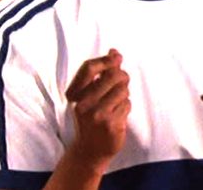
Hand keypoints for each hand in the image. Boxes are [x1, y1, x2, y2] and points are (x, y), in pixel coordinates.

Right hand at [64, 49, 130, 174]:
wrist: (89, 150)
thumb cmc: (91, 118)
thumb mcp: (89, 95)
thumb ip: (101, 73)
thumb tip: (114, 52)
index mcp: (75, 94)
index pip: (89, 68)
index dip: (106, 60)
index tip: (116, 57)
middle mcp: (83, 103)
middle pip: (111, 76)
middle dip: (122, 76)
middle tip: (123, 81)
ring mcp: (97, 114)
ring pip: (122, 90)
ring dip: (124, 94)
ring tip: (118, 102)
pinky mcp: (110, 124)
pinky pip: (127, 105)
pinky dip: (126, 107)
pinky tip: (119, 115)